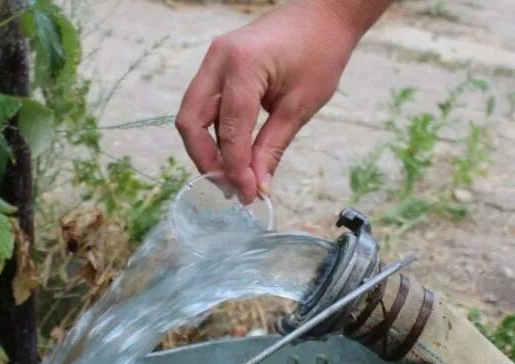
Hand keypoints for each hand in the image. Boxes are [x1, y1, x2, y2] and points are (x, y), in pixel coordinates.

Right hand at [175, 0, 385, 202]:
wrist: (323, 15)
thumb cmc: (320, 52)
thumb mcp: (300, 106)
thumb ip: (272, 147)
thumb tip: (257, 186)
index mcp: (243, 65)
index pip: (228, 129)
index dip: (234, 168)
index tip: (248, 195)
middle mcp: (218, 59)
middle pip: (191, 122)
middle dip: (206, 160)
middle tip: (230, 188)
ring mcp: (213, 60)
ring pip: (193, 115)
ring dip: (208, 149)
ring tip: (233, 176)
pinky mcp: (217, 65)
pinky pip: (205, 105)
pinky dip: (215, 132)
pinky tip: (234, 153)